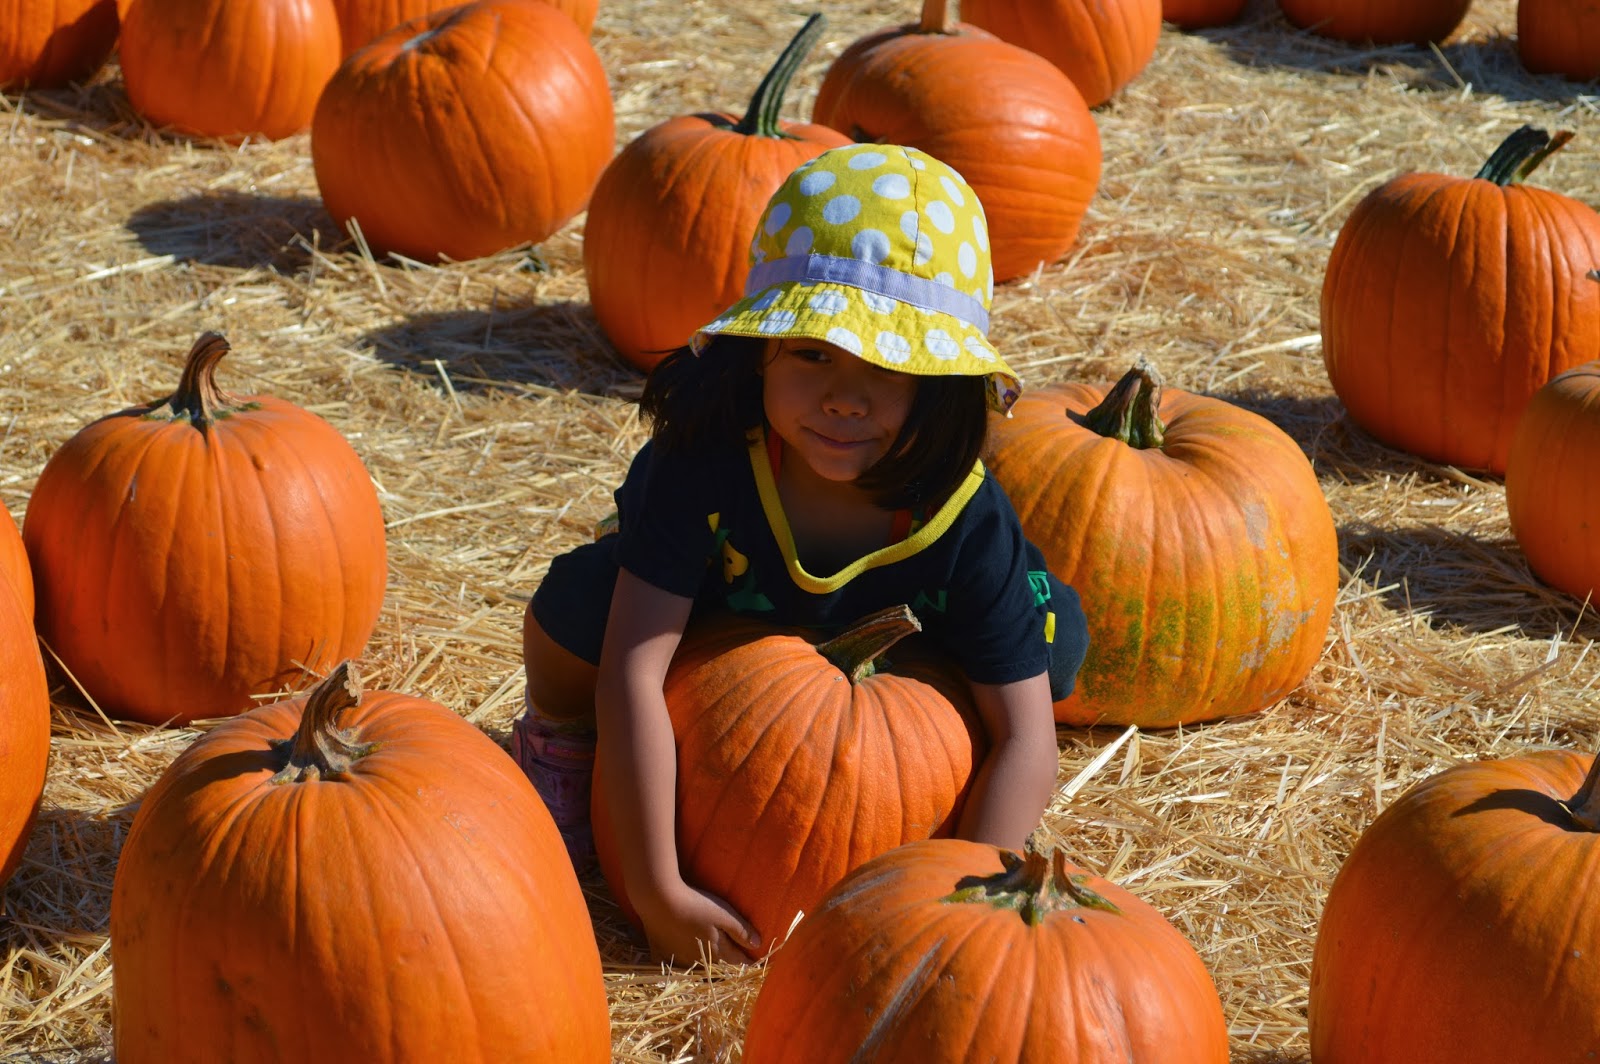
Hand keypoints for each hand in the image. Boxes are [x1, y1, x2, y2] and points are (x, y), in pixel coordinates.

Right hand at [638, 879, 760, 966]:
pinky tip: (678, 964)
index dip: (748, 963)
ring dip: (705, 968)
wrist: (658, 900)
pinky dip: (678, 967)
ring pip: (696, 969)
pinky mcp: (661, 954)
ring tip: (710, 964)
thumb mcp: (723, 914)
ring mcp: (679, 959)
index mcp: (717, 950)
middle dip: (728, 967)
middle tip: (735, 966)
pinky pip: (672, 967)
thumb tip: (758, 945)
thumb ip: (741, 930)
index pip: (737, 961)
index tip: (756, 965)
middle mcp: (700, 960)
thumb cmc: (694, 904)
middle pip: (718, 967)